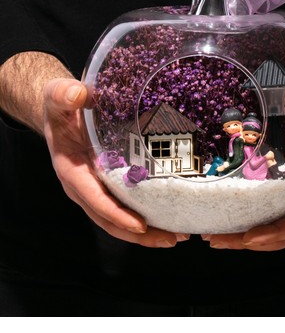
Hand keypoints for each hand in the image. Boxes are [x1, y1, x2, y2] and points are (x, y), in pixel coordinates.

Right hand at [43, 78, 188, 247]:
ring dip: (146, 232)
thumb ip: (64, 95)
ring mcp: (95, 188)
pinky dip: (145, 216)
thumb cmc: (60, 104)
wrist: (59, 110)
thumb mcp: (58, 95)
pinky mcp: (107, 184)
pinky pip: (124, 206)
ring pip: (118, 219)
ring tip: (177, 236)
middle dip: (139, 233)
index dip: (116, 213)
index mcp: (71, 170)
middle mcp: (82, 186)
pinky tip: (168, 217)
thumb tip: (77, 94)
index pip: (94, 198)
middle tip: (171, 239)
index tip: (140, 225)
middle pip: (109, 219)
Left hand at [202, 85, 284, 250]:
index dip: (276, 233)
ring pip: (275, 228)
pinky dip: (252, 217)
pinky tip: (230, 213)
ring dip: (245, 233)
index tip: (249, 237)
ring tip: (215, 234)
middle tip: (217, 240)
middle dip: (249, 240)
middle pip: (282, 234)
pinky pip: (274, 213)